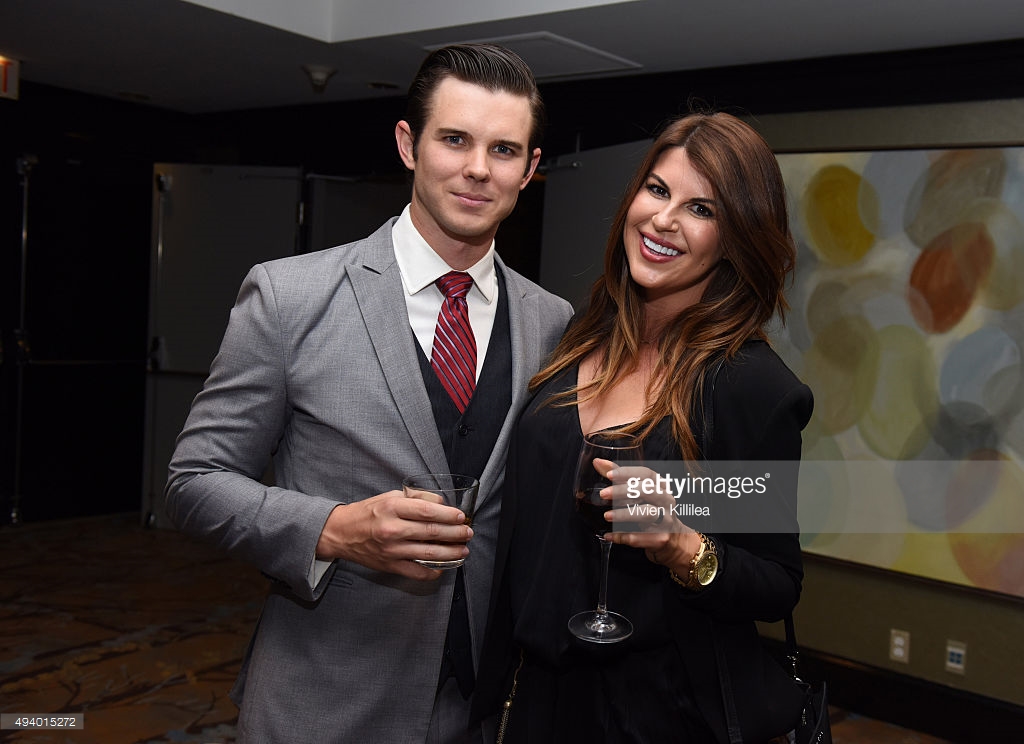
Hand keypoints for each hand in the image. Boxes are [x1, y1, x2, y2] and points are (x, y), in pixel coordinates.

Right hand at [316, 491, 471, 579]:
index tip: (461, 517)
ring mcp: (391, 550)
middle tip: (468, 533)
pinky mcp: (389, 565)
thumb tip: (441, 504)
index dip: (448, 515)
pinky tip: (444, 567)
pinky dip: (433, 572)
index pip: (427, 512)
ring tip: (463, 550)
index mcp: (392, 508)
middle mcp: (392, 529)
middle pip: (432, 533)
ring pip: (428, 554)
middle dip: (455, 533)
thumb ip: (416, 498)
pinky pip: (416, 572)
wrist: (340, 533)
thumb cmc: (367, 513)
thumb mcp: (390, 497)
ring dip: (451, 552)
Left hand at [592, 460, 701, 572]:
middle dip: (623, 491)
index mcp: (660, 485)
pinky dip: (622, 536)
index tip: (609, 474)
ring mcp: (666, 520)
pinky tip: (609, 535)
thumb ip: (620, 477)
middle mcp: (666, 500)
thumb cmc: (653, 510)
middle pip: (647, 491)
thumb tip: (598, 462)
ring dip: (624, 514)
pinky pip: (640, 537)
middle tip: (603, 494)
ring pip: (646, 514)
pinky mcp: (661, 538)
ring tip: (607, 516)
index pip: (646, 473)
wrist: (674, 540)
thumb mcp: (640, 492)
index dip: (627, 472)